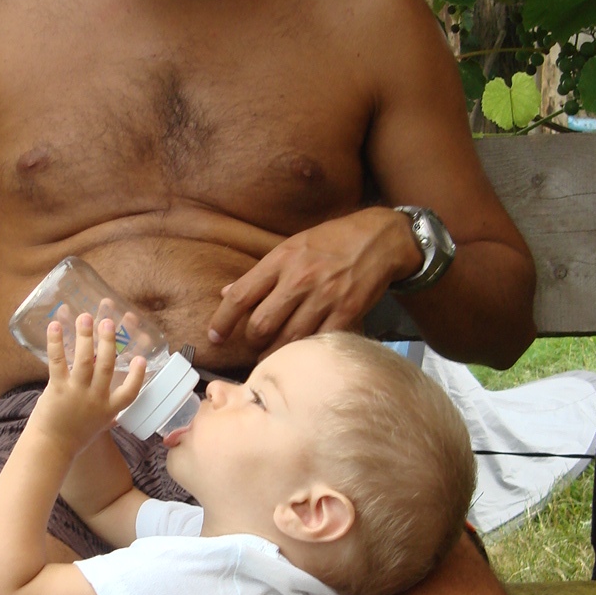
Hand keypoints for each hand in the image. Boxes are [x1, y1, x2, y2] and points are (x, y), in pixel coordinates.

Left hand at [30, 314, 145, 454]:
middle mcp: (95, 399)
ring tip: (85, 317)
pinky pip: (57, 362)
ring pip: (84, 360)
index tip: (141, 359)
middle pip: (106, 366)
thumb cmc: (74, 438)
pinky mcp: (57, 389)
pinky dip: (55, 343)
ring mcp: (76, 393)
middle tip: (108, 322)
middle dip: (108, 342)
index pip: (130, 393)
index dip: (138, 376)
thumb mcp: (97, 426)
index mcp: (109, 409)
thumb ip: (107, 414)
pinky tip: (54, 326)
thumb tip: (114, 410)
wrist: (51, 449)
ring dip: (85, 336)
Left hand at [207, 208, 422, 353]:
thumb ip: (261, 273)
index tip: (215, 336)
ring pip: (287, 339)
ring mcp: (324, 297)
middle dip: (251, 341)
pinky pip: (318, 341)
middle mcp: (300, 279)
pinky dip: (305, 351)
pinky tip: (301, 353)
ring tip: (271, 355)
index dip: (222, 321)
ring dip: (274, 353)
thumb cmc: (332, 242)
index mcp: (282, 259)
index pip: (240, 295)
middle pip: (261, 324)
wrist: (381, 239)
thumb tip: (227, 292)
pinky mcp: (347, 312)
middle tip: (253, 345)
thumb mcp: (292, 246)